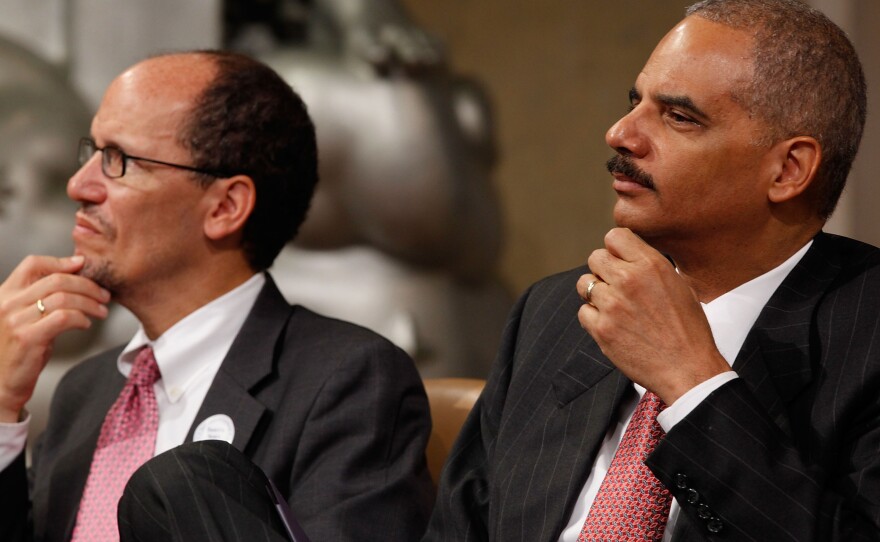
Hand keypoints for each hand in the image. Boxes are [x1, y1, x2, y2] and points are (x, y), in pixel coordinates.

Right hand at [0, 255, 109, 421]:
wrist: (2, 384)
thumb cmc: (21, 350)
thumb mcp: (28, 318)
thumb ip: (43, 298)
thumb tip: (76, 275)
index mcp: (6, 294)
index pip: (33, 264)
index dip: (61, 261)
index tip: (83, 266)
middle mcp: (7, 303)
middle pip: (56, 280)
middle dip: (87, 285)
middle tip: (104, 295)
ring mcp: (15, 320)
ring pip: (63, 298)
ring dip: (89, 303)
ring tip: (101, 311)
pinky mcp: (27, 337)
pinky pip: (63, 317)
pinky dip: (81, 317)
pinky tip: (86, 324)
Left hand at [577, 228, 730, 404]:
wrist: (688, 369)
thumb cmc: (688, 329)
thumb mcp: (679, 285)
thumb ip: (649, 266)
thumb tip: (627, 254)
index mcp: (651, 265)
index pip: (614, 236)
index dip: (616, 249)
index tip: (621, 261)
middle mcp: (628, 280)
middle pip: (595, 257)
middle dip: (603, 270)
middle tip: (617, 287)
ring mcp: (612, 305)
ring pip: (584, 284)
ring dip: (596, 294)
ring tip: (614, 307)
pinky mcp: (601, 329)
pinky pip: (583, 312)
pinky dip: (594, 318)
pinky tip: (612, 325)